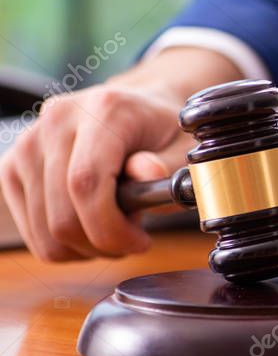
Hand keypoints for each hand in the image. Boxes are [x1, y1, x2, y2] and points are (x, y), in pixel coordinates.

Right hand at [0, 48, 242, 261]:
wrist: (135, 109)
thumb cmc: (164, 132)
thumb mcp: (184, 146)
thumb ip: (170, 163)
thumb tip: (149, 171)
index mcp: (104, 109)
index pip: (86, 183)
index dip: (110, 228)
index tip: (141, 241)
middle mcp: (57, 120)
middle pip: (61, 215)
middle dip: (104, 243)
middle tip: (134, 238)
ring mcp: (28, 142)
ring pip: (44, 230)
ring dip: (86, 247)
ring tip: (116, 224)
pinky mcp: (13, 166)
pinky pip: (31, 230)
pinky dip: (65, 243)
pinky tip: (91, 222)